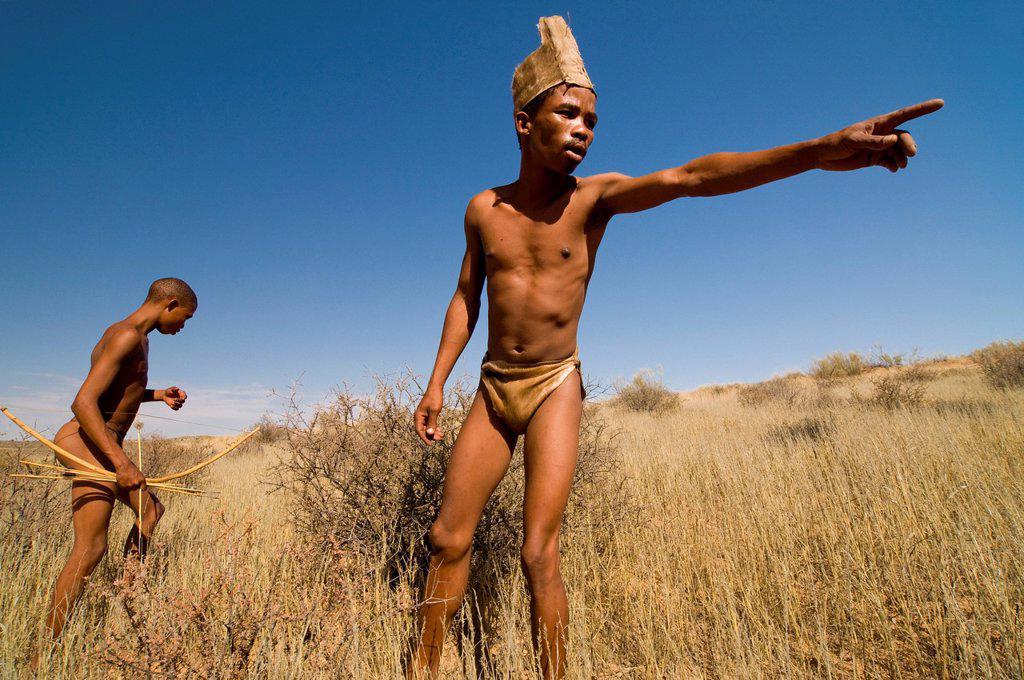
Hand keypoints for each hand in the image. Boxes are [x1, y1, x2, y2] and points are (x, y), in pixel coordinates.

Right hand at [115, 460, 146, 491]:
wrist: (124, 465)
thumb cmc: (131, 468)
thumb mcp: (139, 474)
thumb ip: (140, 480)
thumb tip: (141, 486)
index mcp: (142, 480)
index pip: (144, 488)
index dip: (141, 488)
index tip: (140, 489)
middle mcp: (137, 483)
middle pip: (135, 488)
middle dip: (133, 486)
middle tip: (130, 480)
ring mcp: (130, 485)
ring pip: (129, 488)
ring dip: (127, 485)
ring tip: (126, 479)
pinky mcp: (124, 486)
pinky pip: (124, 488)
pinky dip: (123, 485)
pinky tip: (123, 480)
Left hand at [163, 386, 186, 410]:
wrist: (164, 395)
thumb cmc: (168, 391)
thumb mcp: (170, 389)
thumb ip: (173, 389)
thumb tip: (177, 389)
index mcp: (181, 394)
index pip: (185, 396)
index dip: (183, 398)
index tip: (179, 398)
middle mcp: (181, 399)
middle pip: (183, 401)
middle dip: (179, 401)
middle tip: (173, 400)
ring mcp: (178, 403)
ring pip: (180, 406)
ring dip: (176, 405)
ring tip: (172, 403)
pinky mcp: (175, 406)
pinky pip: (177, 409)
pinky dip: (174, 408)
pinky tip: (171, 406)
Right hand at [414, 387, 443, 444]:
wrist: (436, 389)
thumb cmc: (434, 398)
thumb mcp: (434, 411)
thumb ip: (432, 423)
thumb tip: (430, 433)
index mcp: (418, 416)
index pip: (419, 430)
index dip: (424, 438)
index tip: (430, 444)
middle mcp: (419, 417)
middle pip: (423, 430)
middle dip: (431, 435)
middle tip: (440, 438)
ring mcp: (424, 416)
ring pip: (427, 428)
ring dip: (434, 432)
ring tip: (442, 435)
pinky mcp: (428, 414)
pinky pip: (430, 424)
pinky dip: (435, 428)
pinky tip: (440, 430)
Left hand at [816, 99, 943, 172]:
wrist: (823, 156)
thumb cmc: (837, 143)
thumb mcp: (854, 141)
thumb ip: (874, 141)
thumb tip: (894, 141)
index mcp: (879, 123)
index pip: (905, 114)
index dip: (923, 109)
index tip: (940, 103)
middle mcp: (882, 133)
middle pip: (904, 137)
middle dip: (909, 145)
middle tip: (911, 155)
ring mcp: (879, 146)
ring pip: (899, 151)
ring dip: (902, 158)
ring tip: (900, 166)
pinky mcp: (874, 159)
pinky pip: (890, 161)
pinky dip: (893, 165)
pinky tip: (892, 170)